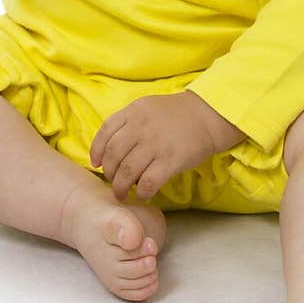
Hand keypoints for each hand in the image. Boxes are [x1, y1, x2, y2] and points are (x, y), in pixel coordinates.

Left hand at [89, 92, 245, 201]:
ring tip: (122, 193)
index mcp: (133, 112)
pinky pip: (148, 182)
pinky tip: (143, 194)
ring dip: (121, 187)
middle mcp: (141, 128)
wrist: (207, 116)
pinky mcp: (170, 160)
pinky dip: (142, 192)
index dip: (96, 150)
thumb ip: (128, 122)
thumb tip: (109, 147)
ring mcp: (155, 144)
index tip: (96, 163)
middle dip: (109, 172)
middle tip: (112, 181)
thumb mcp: (147, 108)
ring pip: (127, 171)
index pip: (105, 132)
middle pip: (113, 155)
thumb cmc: (176, 114)